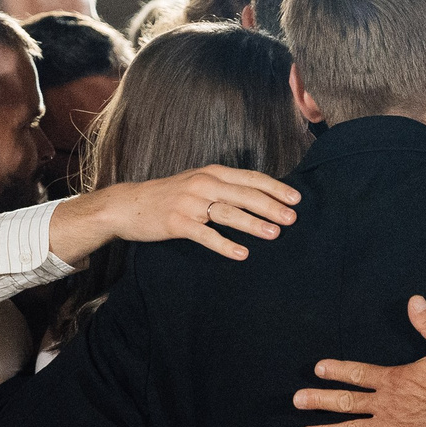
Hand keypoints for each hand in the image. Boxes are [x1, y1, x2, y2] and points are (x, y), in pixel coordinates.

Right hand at [57, 166, 300, 264]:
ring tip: (275, 234)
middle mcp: (203, 184)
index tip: (295, 198)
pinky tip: (242, 254)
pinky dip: (225, 245)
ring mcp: (190, 203)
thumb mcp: (198, 182)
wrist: (129, 205)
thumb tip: (259, 196)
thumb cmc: (168, 195)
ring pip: (229, 213)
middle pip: (244, 194)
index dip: (274, 188)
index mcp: (212, 172)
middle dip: (271, 206)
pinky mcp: (178, 223)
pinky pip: (206, 235)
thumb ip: (224, 186)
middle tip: (293, 218)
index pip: (250, 178)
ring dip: (254, 224)